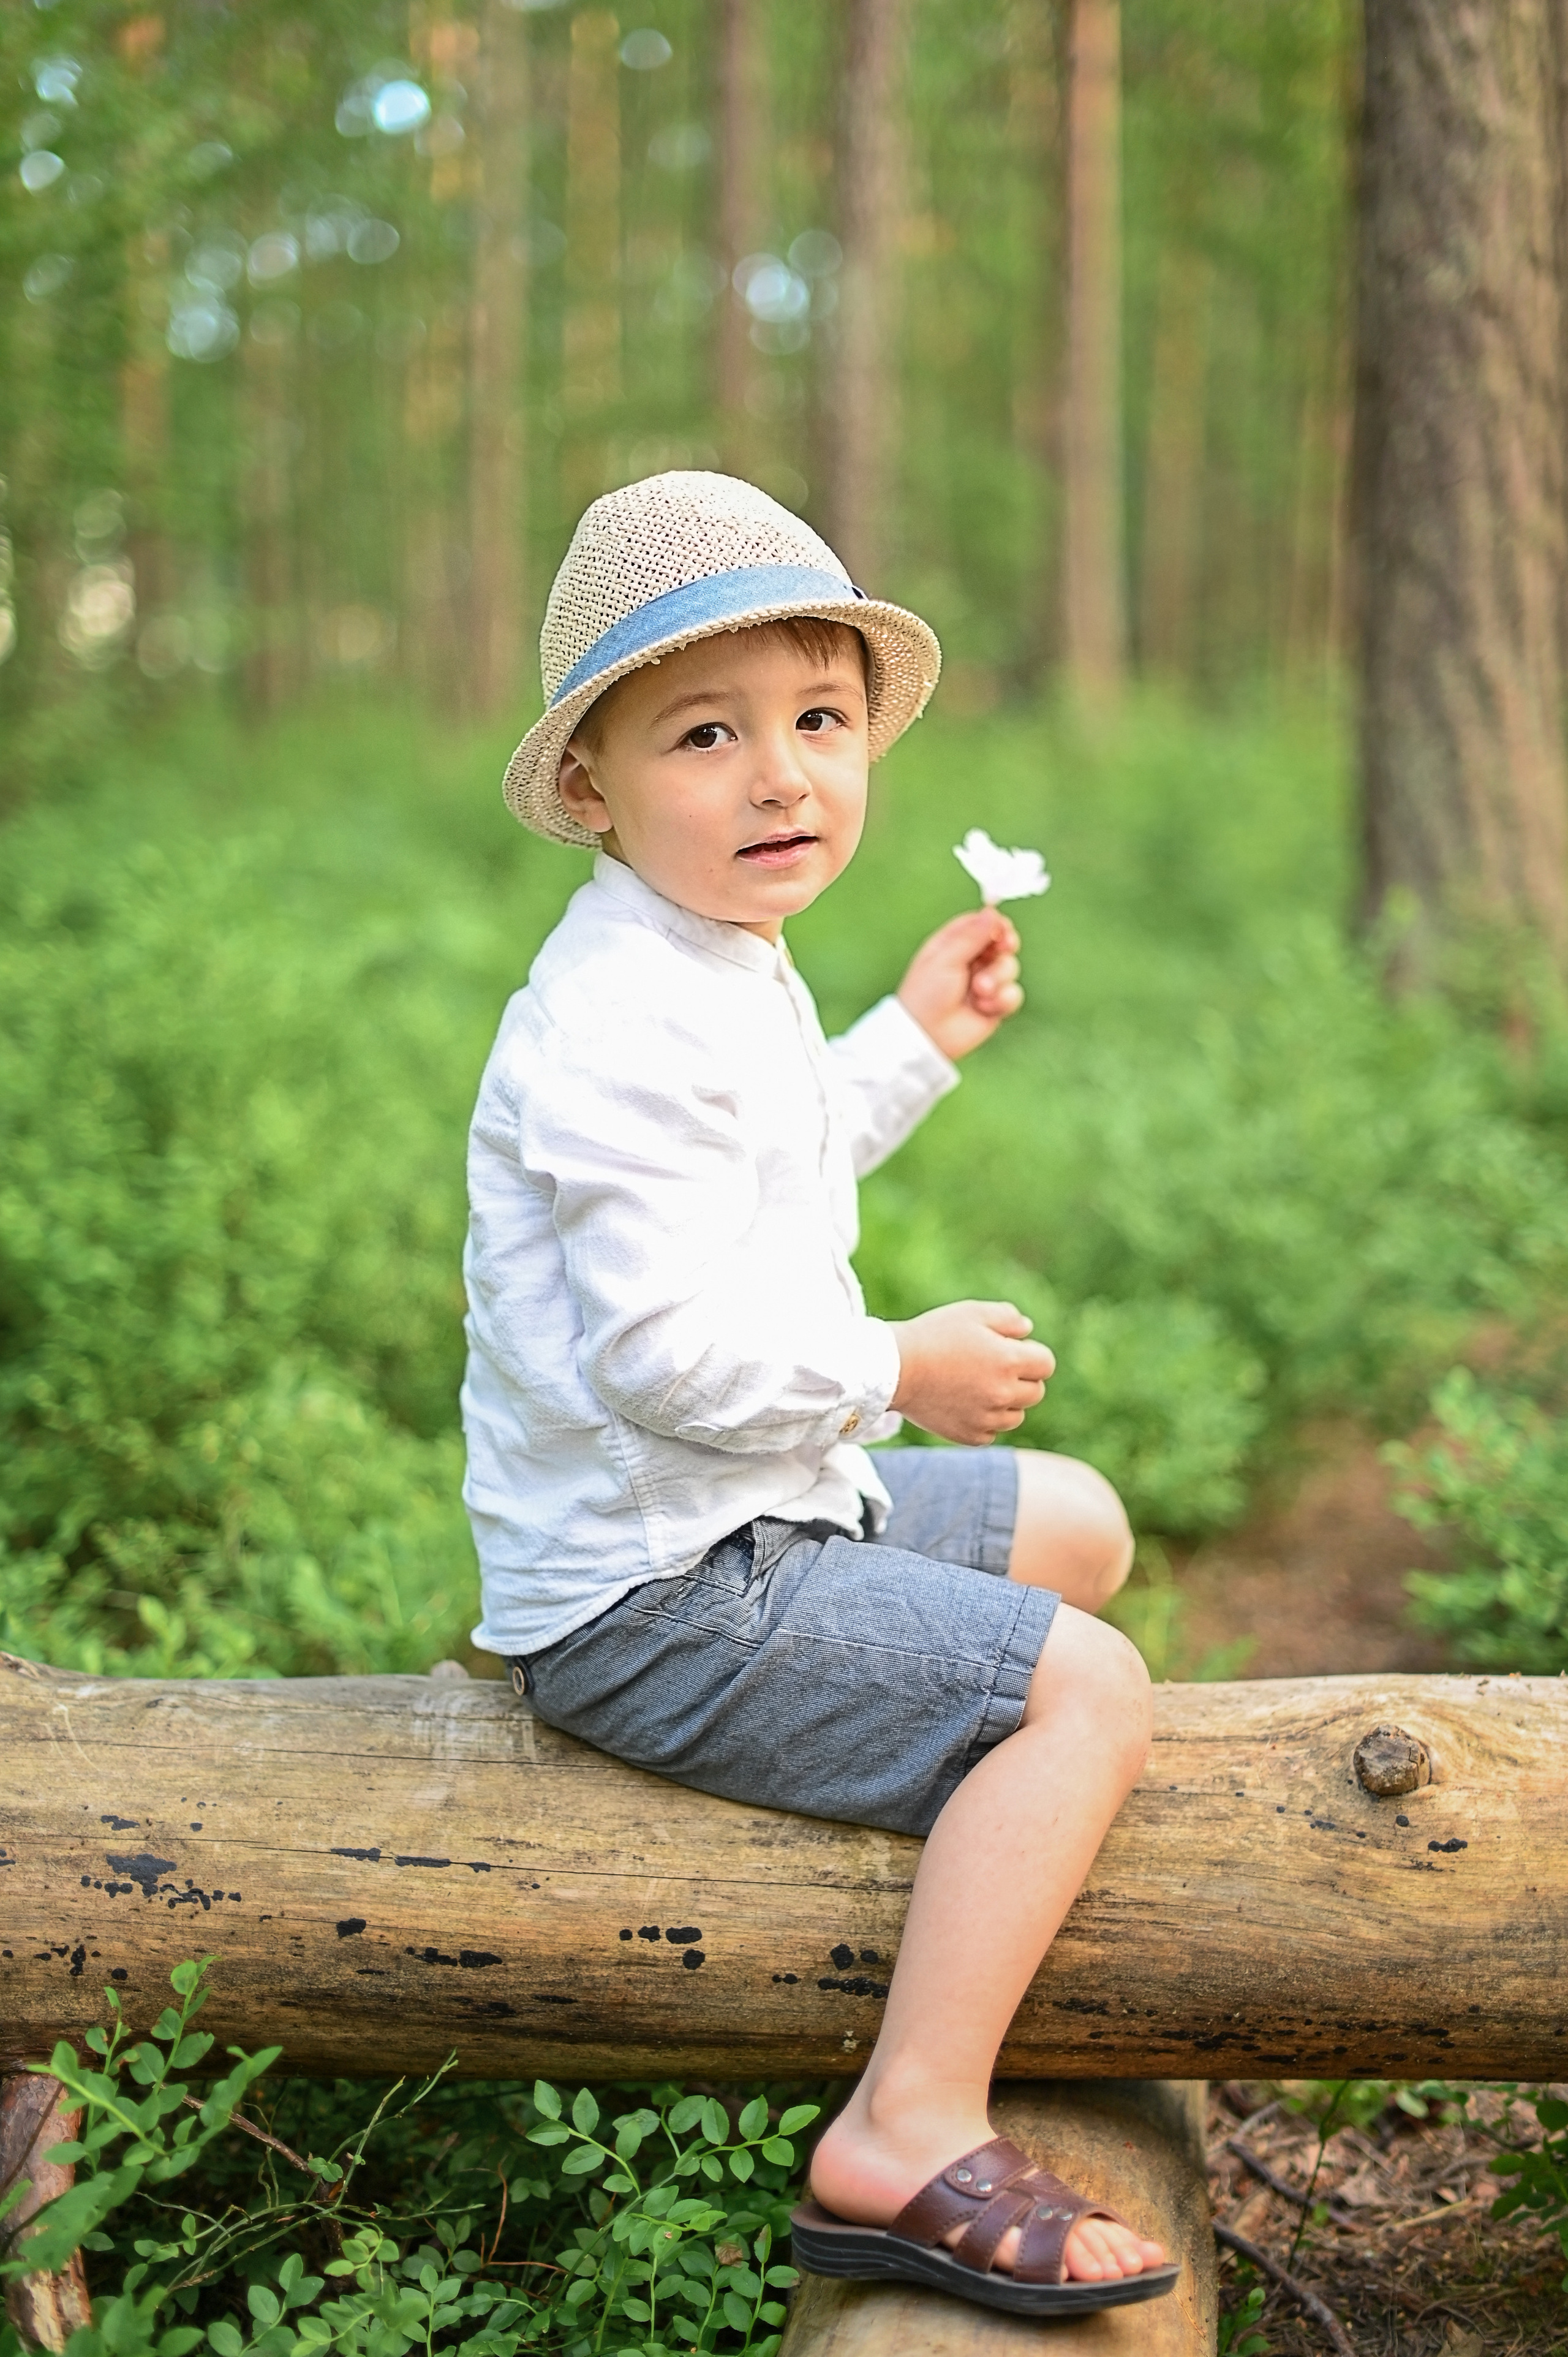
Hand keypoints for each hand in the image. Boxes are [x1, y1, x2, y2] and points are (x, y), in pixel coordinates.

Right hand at [890, 1300, 1053, 1444]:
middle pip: (1036, 1392)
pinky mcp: (970, 1435)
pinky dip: (984, 1420)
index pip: (1046, 1364)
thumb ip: (1008, 1318)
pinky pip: (992, 1432)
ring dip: (1006, 1402)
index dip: (1032, 1354)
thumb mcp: (972, 1312)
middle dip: (1022, 1378)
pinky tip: (963, 1403)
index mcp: (1009, 1360)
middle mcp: (1003, 1393)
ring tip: (977, 1386)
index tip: (1011, 1350)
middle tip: (993, 1367)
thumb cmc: (933, 1335)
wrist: (894, 1369)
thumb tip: (1028, 1331)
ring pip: (1016, 1415)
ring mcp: (987, 1418)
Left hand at [897, 909, 1022, 1061]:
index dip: (996, 924)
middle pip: (1002, 942)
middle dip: (1005, 946)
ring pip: (1010, 967)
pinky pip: (1013, 994)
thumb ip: (971, 935)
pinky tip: (983, 1007)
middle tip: (1003, 948)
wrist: (927, 1036)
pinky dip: (1001, 1000)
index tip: (1002, 928)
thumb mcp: (946, 958)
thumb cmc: (926, 995)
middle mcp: (971, 961)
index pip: (982, 924)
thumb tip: (992, 911)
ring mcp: (985, 982)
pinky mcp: (995, 1005)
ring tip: (979, 990)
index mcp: (954, 944)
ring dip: (998, 978)